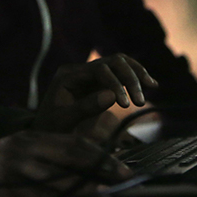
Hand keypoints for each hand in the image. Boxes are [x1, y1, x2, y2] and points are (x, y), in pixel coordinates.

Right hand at [0, 130, 130, 196]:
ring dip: (92, 183)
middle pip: (76, 154)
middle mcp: (27, 148)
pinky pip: (49, 195)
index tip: (121, 162)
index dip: (100, 152)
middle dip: (104, 165)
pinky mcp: (12, 190)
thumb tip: (71, 176)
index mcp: (28, 139)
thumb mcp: (10, 158)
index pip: (72, 142)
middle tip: (126, 175)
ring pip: (66, 175)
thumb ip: (36, 161)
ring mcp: (20, 169)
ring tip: (113, 190)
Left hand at [32, 53, 157, 134]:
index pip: (98, 69)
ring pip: (119, 63)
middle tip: (139, 101)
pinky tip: (151, 84)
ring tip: (152, 87)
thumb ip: (85, 108)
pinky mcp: (99, 83)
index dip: (115, 83)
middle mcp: (80, 70)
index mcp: (68, 75)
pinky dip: (136, 77)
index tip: (125, 104)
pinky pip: (121, 74)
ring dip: (136, 74)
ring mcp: (90, 75)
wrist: (45, 134)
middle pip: (112, 62)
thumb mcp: (63, 121)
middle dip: (129, 78)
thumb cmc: (50, 129)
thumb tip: (112, 96)